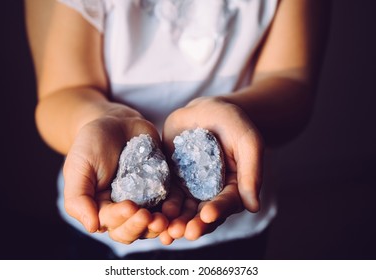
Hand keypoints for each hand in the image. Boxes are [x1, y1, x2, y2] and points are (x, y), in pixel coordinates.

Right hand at [63, 114, 167, 243]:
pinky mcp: (161, 188)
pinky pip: (169, 204)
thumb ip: (78, 198)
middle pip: (132, 230)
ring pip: (151, 223)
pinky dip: (173, 209)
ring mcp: (144, 200)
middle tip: (150, 217)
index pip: (110, 223)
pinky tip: (176, 207)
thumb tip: (92, 227)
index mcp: (101, 208)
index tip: (129, 207)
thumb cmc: (92, 143)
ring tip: (165, 219)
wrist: (116, 122)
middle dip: (140, 227)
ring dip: (158, 225)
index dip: (120, 219)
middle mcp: (123, 209)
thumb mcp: (79, 167)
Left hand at [159, 96, 263, 242]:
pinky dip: (161, 207)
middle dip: (194, 224)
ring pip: (183, 210)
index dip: (218, 210)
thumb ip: (252, 171)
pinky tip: (153, 215)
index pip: (227, 203)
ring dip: (175, 222)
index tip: (208, 215)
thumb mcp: (247, 141)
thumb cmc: (232, 122)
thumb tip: (253, 206)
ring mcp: (191, 188)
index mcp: (233, 187)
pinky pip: (166, 196)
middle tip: (184, 232)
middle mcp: (212, 193)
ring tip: (167, 230)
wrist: (205, 110)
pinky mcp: (173, 181)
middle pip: (203, 214)